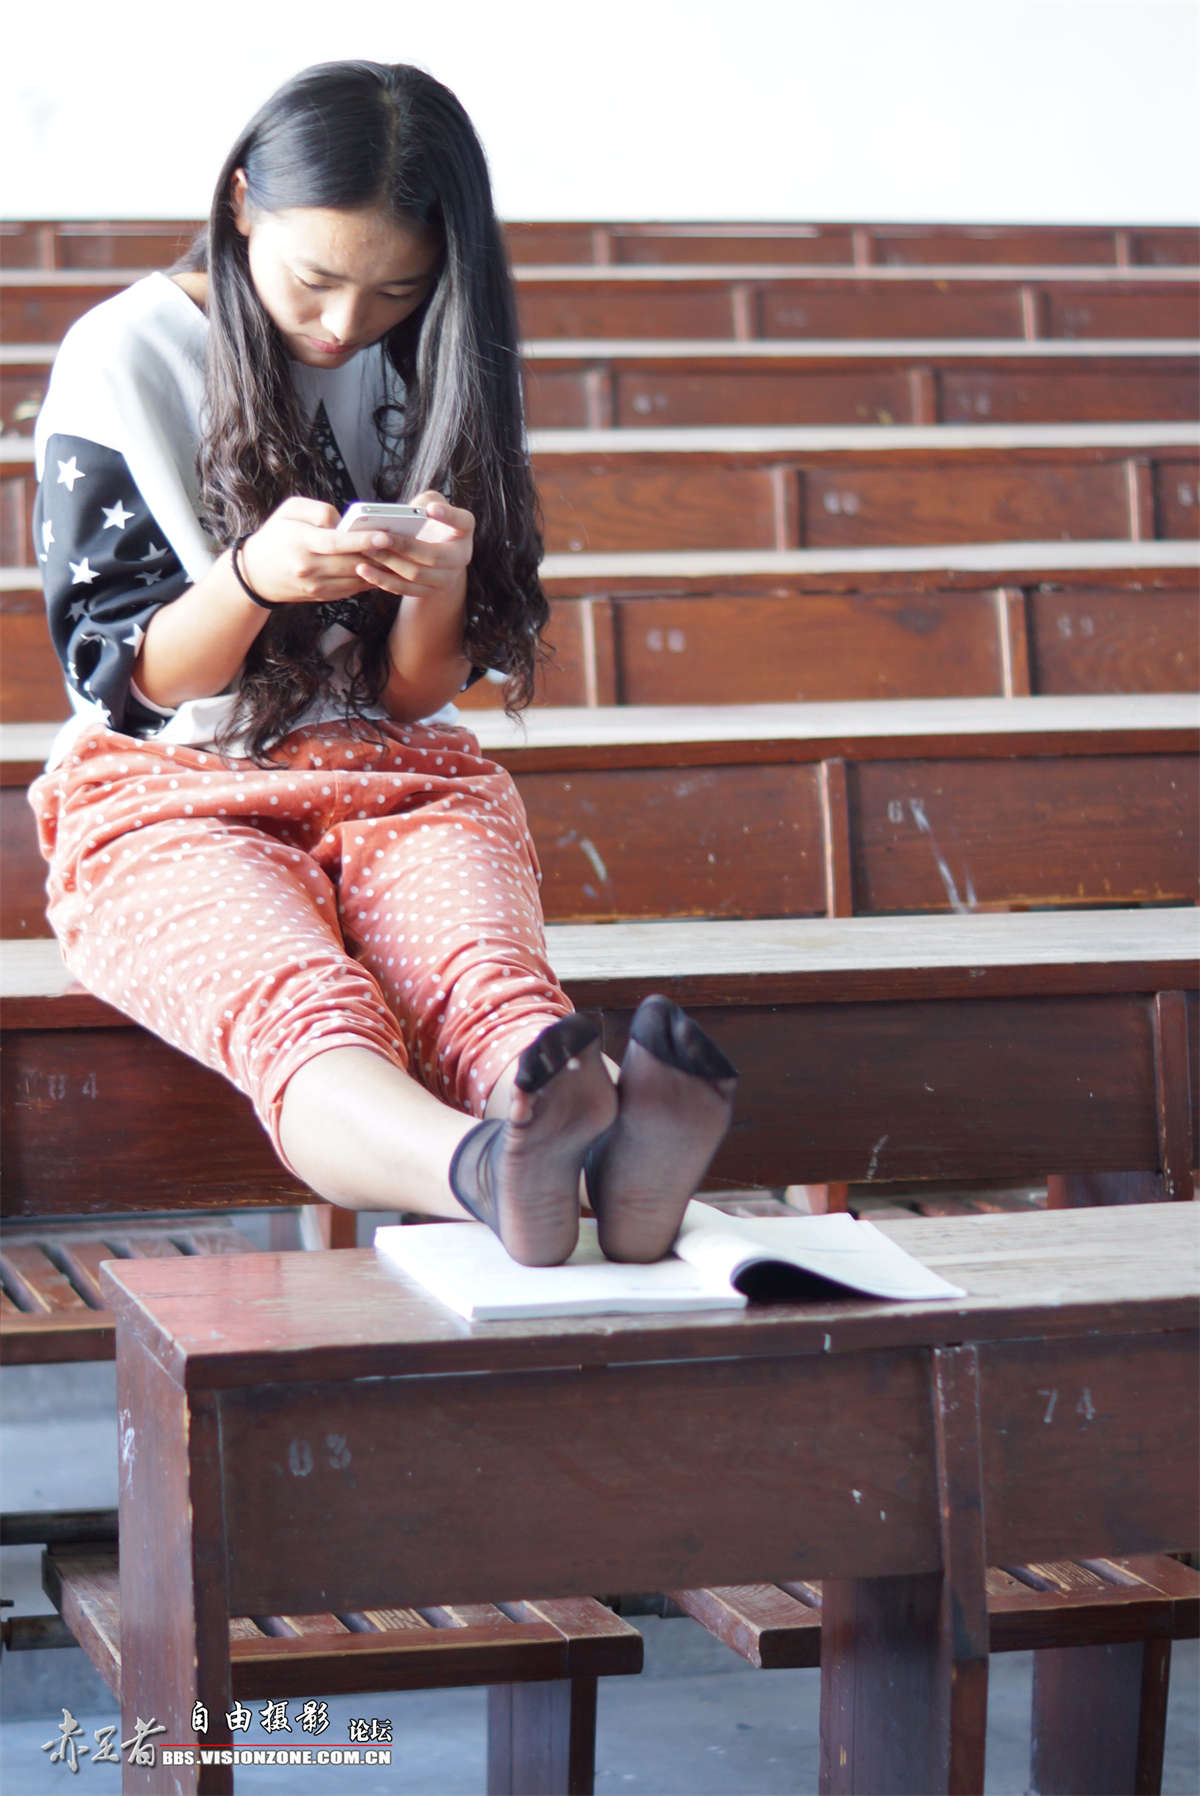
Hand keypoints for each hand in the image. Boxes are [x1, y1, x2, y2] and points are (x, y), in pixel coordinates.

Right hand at [237, 497, 401, 605]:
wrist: (255, 574)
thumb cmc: (275, 535)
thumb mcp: (289, 510)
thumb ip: (318, 510)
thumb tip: (344, 521)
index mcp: (301, 542)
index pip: (337, 542)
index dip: (363, 540)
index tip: (386, 535)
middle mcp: (309, 567)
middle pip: (352, 563)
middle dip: (380, 555)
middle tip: (404, 545)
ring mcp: (316, 585)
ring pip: (355, 579)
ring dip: (379, 570)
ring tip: (399, 557)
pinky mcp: (322, 596)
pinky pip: (352, 589)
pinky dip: (368, 580)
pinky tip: (382, 569)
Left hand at [350, 491, 474, 606]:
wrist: (435, 555)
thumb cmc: (430, 522)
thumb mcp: (432, 504)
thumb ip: (425, 501)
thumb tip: (410, 511)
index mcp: (463, 531)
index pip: (462, 522)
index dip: (448, 516)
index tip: (431, 509)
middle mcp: (460, 557)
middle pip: (433, 556)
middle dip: (404, 546)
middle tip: (379, 536)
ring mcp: (445, 579)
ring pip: (416, 575)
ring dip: (389, 563)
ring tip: (367, 551)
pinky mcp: (426, 592)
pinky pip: (404, 590)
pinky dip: (382, 580)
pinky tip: (363, 569)